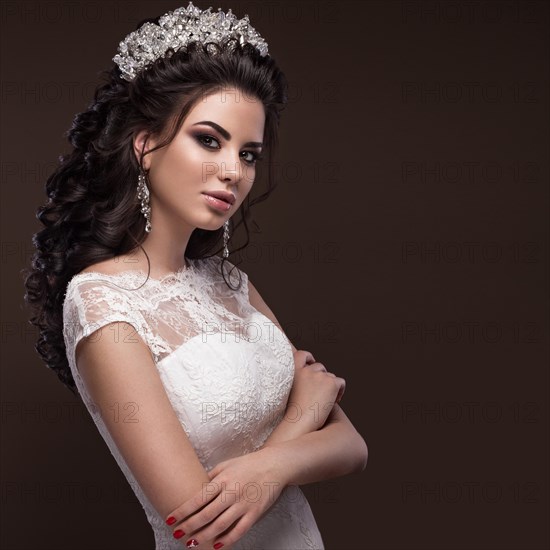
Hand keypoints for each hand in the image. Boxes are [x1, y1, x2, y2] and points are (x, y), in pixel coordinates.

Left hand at [164, 447, 286, 548]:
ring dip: (204, 536)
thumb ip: (212, 476)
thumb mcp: (227, 464)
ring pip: (220, 525)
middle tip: (177, 533)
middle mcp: (232, 492)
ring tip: (191, 543)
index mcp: (223, 479)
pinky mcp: (255, 513)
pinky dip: (227, 540)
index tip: (170, 518)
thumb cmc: (249, 463)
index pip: (199, 498)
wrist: (274, 464)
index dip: (183, 510)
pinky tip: (216, 546)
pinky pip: (239, 530)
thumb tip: (196, 488)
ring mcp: (243, 504)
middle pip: (207, 514)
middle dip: (189, 526)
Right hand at [286, 349, 345, 430]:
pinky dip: (340, 391)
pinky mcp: (331, 383)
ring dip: (330, 386)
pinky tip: (334, 401)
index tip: (311, 362)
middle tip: (319, 393)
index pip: (302, 355)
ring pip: (330, 376)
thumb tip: (309, 375)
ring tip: (325, 400)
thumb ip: (297, 379)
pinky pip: (340, 382)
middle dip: (321, 377)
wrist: (299, 423)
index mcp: (293, 370)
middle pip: (319, 367)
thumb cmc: (293, 412)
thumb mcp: (289, 390)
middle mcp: (306, 370)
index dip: (308, 357)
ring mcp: (319, 375)